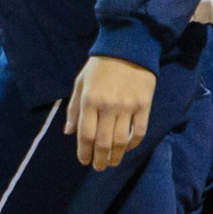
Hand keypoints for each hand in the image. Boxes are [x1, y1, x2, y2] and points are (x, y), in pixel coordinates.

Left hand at [64, 54, 155, 170]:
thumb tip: (68, 132)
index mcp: (90, 100)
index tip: (84, 161)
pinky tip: (128, 148)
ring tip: (112, 163)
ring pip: (121, 140)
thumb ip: (74, 109)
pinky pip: (140, 130)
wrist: (128, 46)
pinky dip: (134, 143)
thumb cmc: (100, 65)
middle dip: (99, 159)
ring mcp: (128, 106)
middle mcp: (108, 106)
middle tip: (98, 167)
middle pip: (103, 141)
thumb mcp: (80, 83)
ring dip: (116, 155)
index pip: (85, 134)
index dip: (84, 152)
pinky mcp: (144, 105)